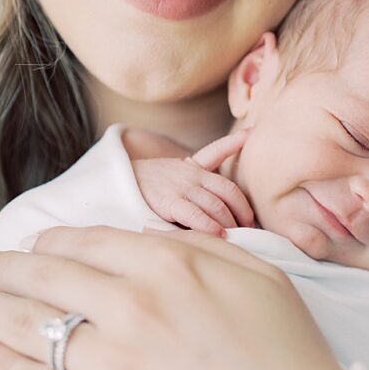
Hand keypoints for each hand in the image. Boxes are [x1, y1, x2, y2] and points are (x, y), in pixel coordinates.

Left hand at [0, 227, 345, 369]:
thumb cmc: (288, 361)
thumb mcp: (262, 278)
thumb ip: (202, 248)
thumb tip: (144, 237)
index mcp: (170, 266)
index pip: (89, 242)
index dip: (52, 241)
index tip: (33, 246)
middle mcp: (130, 305)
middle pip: (46, 276)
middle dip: (4, 268)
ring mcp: (109, 363)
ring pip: (27, 325)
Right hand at [132, 130, 254, 234]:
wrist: (115, 186)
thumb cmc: (148, 185)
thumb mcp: (173, 171)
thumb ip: (194, 175)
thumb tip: (219, 199)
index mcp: (193, 165)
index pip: (218, 149)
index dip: (235, 142)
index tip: (252, 132)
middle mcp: (191, 175)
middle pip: (228, 190)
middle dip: (243, 210)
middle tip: (251, 226)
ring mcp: (181, 188)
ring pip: (216, 205)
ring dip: (231, 222)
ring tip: (240, 236)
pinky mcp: (170, 203)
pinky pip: (196, 216)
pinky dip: (211, 227)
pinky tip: (220, 237)